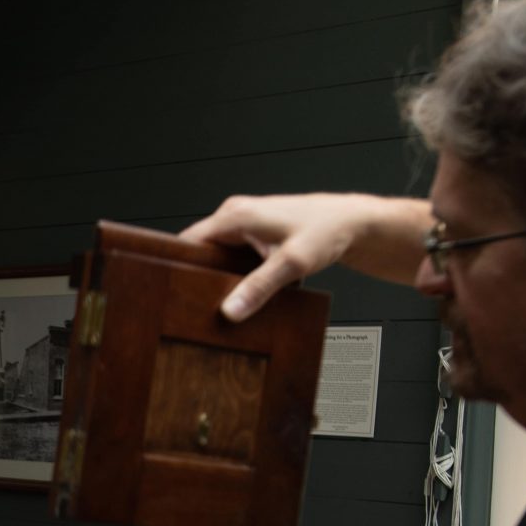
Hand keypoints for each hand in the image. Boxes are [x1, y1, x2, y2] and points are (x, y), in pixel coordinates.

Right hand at [181, 191, 389, 321]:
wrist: (351, 222)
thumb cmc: (326, 231)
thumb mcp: (292, 264)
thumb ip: (259, 288)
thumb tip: (230, 311)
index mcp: (235, 216)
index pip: (187, 242)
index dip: (177, 266)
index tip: (173, 291)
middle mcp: (235, 214)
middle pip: (200, 249)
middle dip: (198, 275)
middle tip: (198, 303)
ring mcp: (244, 222)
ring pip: (216, 253)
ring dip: (218, 275)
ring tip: (219, 299)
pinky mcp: (254, 232)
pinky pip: (232, 254)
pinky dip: (234, 271)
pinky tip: (242, 289)